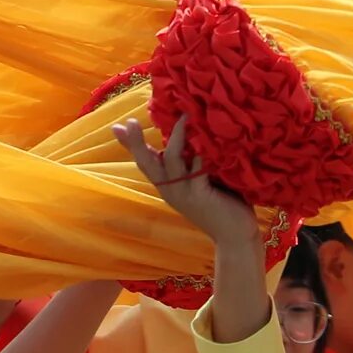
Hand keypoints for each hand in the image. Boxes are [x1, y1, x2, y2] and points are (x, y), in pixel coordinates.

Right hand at [110, 114, 260, 250]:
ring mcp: (183, 192)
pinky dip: (197, 152)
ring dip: (176, 135)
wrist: (234, 236)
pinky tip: (201, 136)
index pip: (144, 162)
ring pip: (170, 158)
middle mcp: (170, 189)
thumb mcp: (198, 184)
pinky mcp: (199, 194)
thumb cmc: (220, 206)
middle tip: (130, 122)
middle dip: (136, 142)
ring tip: (183, 116)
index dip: (131, 145)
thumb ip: (189, 166)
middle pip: (146, 162)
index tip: (117, 127)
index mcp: (168, 186)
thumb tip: (190, 140)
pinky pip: (195, 168)